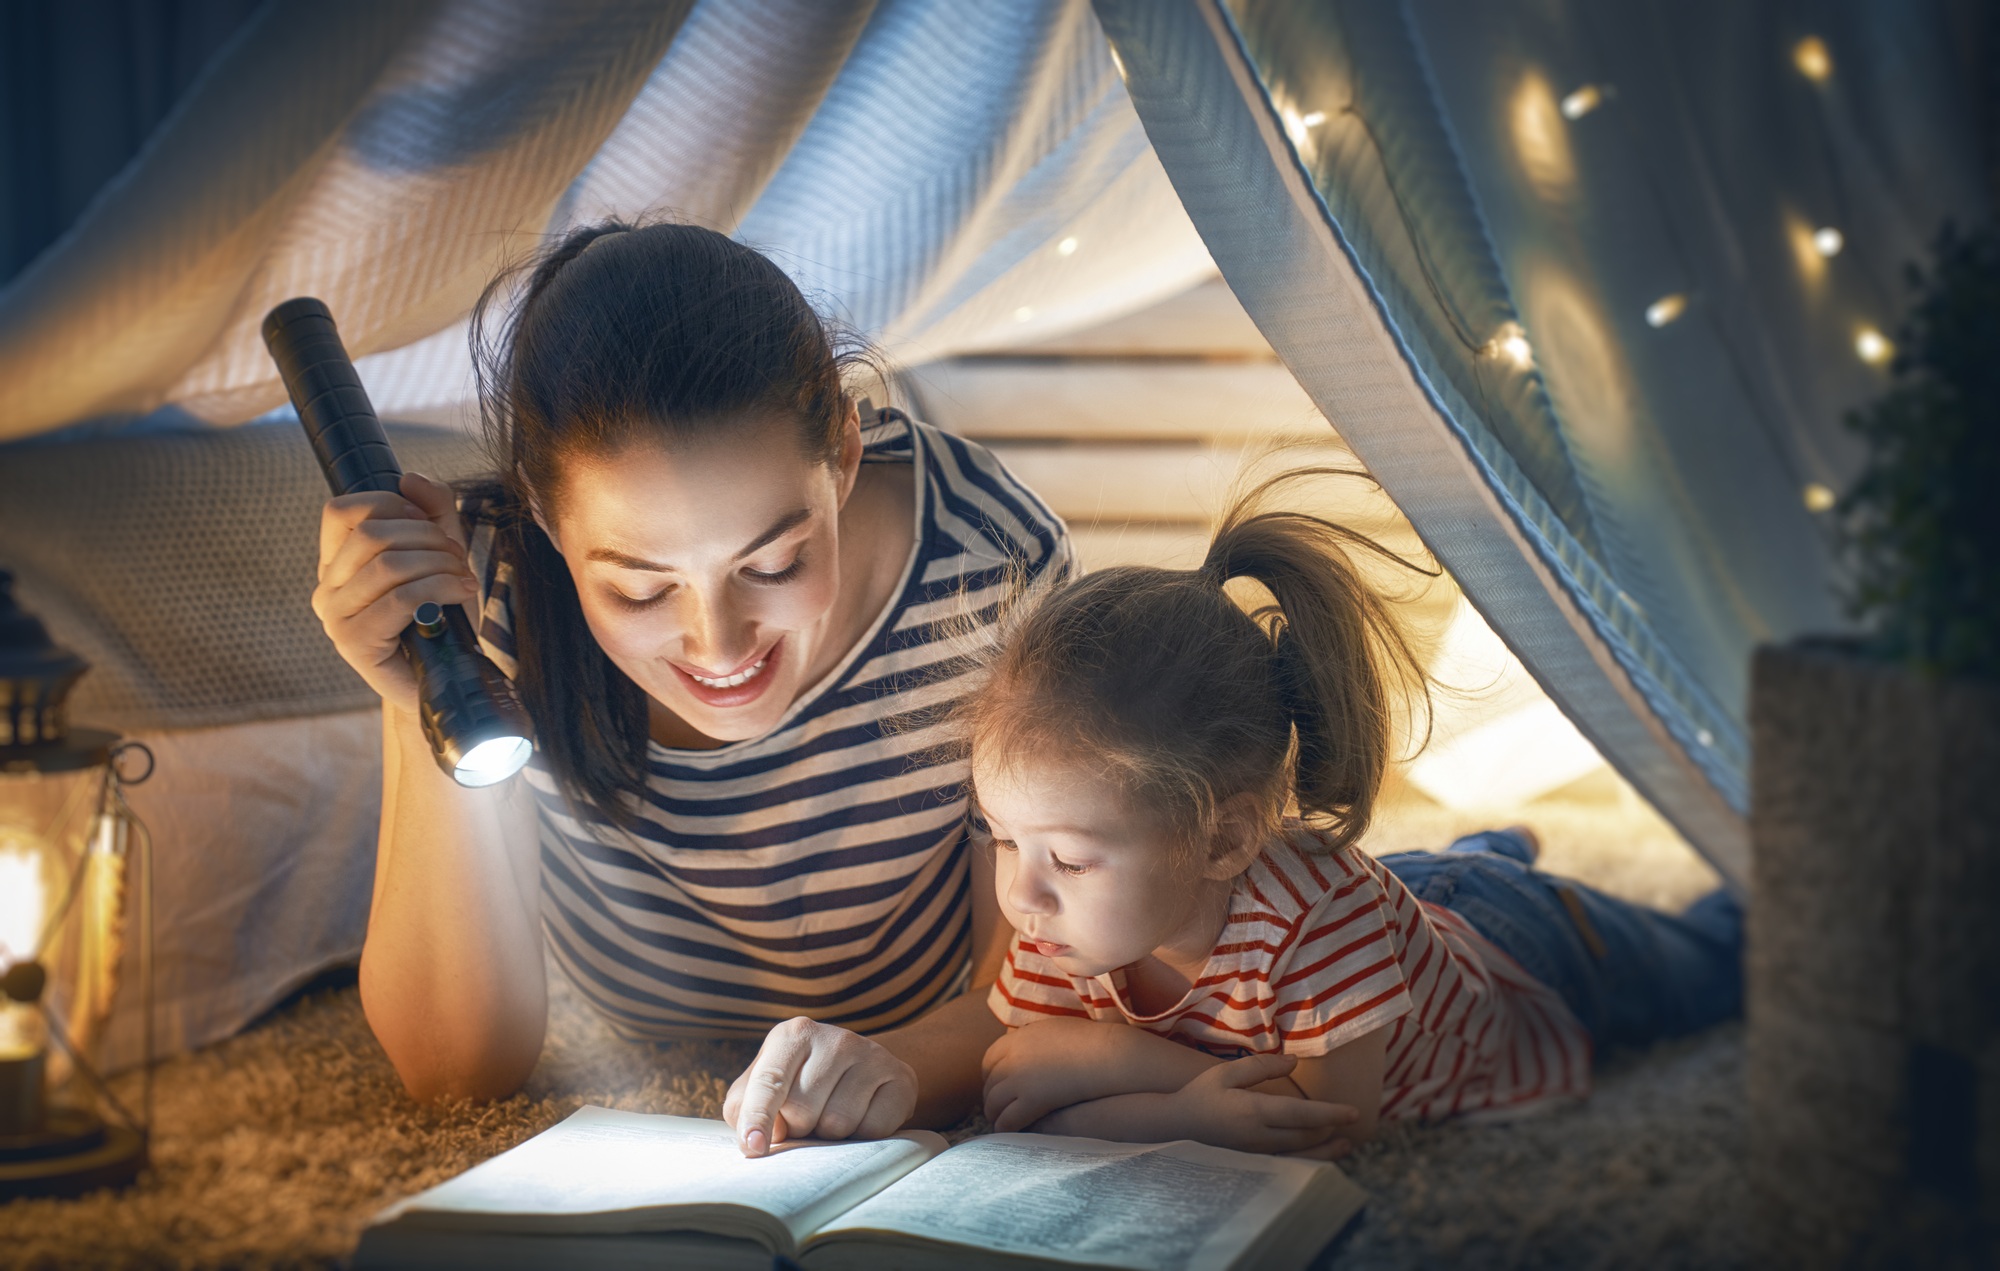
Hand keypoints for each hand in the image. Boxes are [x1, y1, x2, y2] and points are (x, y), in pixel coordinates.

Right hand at [313, 472, 477, 711]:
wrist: (446, 679)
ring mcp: (335, 618)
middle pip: (370, 535)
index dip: (389, 506)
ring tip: (463, 578)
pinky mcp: (355, 643)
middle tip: (457, 557)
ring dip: (438, 564)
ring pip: (388, 565)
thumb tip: (410, 478)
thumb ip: (431, 509)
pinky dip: (439, 589)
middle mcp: (327, 588)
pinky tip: (460, 593)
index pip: (341, 511)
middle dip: (427, 538)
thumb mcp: (441, 552)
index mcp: (337, 563)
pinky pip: (400, 600)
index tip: (428, 524)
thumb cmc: (440, 615)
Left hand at [724, 1017, 917, 1156]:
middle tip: (807, 1118)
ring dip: (830, 1135)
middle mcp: (834, 1037)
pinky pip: (873, 1129)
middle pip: (802, 1109)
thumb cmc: (800, 1084)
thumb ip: (744, 1108)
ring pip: (838, 1123)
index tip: (754, 1147)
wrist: (860, 1069)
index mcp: (792, 1035)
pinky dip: (862, 1136)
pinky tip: (861, 1116)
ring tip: (833, 1116)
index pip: (769, 1081)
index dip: (759, 1117)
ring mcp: (871, 1054)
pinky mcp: (900, 1077)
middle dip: (799, 1128)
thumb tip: (758, 1137)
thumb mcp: (763, 1086)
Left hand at [983, 1018, 1195, 1131]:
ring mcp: (1019, 1079)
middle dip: (990, 1097)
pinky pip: (1008, 1119)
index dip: (989, 1076)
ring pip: (993, 1103)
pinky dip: (1006, 1127)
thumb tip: (1028, 1047)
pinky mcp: (1031, 1100)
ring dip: (995, 1115)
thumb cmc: (1089, 1041)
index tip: (996, 1085)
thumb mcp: (1054, 1028)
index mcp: (1017, 1038)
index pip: (989, 1059)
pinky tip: (1011, 1132)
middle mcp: (1012, 1057)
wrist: (1107, 1054)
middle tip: (996, 1108)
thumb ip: (1033, 1040)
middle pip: (989, 1083)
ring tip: (1001, 1123)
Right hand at [1165, 1054, 1358, 1157]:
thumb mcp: (1227, 1073)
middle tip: (1351, 1119)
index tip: (1354, 1112)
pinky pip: (1288, 1163)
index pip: (1302, 1115)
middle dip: (1331, 1129)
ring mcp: (1257, 1153)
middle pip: (1306, 1136)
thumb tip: (1293, 1062)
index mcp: (1254, 1111)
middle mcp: (1259, 1136)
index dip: (1330, 1114)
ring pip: (1300, 1155)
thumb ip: (1262, 1067)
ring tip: (1345, 1145)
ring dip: (1325, 1150)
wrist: (1176, 1126)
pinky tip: (1318, 1157)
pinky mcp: (1254, 1160)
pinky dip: (1309, 1161)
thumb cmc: (1201, 1094)